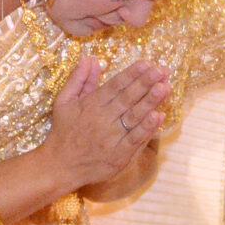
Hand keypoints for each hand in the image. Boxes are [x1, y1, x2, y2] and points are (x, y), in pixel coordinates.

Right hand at [41, 58, 170, 193]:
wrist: (59, 166)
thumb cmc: (63, 132)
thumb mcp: (63, 102)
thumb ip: (78, 79)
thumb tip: (90, 57)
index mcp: (90, 105)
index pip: (115, 85)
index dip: (132, 73)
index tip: (146, 63)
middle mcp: (102, 120)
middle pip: (128, 98)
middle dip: (146, 83)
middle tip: (162, 70)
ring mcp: (111, 138)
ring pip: (134, 117)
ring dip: (151, 102)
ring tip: (165, 87)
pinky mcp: (119, 155)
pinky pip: (135, 139)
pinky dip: (147, 128)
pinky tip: (159, 116)